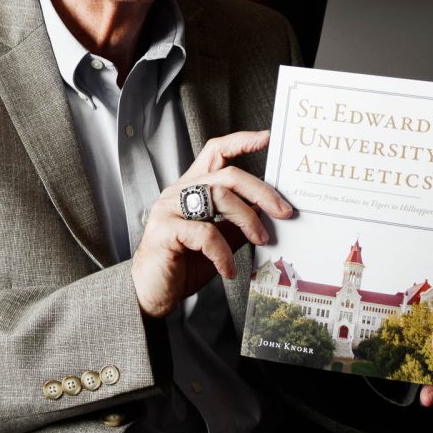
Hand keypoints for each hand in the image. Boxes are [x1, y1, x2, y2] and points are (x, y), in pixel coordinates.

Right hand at [131, 130, 293, 318]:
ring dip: (247, 219)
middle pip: (227, 175)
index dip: (241, 141)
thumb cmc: (182, 265)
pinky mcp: (164, 230)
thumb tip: (269, 216)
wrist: (149, 294)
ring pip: (219, 196)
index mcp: (192, 188)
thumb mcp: (218, 241)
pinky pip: (205, 233)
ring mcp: (169, 208)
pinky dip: (223, 253)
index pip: (215, 152)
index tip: (267, 138)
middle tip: (283, 212)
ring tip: (259, 241)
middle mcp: (179, 192)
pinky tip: (228, 269)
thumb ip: (237, 224)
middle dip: (261, 192)